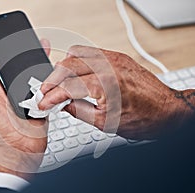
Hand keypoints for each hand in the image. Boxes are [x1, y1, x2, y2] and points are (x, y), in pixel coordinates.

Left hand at [0, 39, 50, 179]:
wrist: (13, 158)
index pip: (2, 63)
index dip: (9, 50)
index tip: (17, 38)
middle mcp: (10, 94)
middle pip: (22, 70)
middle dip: (31, 57)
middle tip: (38, 43)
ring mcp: (26, 102)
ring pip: (36, 81)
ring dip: (42, 70)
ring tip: (48, 56)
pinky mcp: (40, 110)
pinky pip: (48, 94)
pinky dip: (52, 87)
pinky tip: (57, 77)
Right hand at [38, 45, 191, 139]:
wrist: (167, 111)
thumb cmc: (144, 119)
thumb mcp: (105, 123)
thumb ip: (78, 111)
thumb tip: (62, 104)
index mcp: (105, 84)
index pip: (68, 86)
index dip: (51, 96)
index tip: (43, 103)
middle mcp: (109, 65)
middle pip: (67, 65)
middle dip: (51, 80)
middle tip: (45, 93)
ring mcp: (113, 58)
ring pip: (76, 53)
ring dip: (63, 68)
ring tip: (58, 83)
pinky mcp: (117, 56)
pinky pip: (90, 52)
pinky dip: (77, 62)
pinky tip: (74, 74)